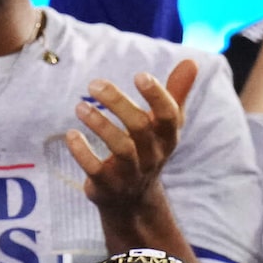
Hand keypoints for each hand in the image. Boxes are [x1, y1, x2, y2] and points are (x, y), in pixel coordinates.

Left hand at [67, 59, 201, 217]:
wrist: (133, 201)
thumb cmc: (148, 150)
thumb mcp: (164, 125)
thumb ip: (175, 93)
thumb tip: (192, 61)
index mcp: (166, 137)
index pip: (168, 116)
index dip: (157, 96)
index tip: (140, 75)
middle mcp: (152, 155)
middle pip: (140, 127)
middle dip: (118, 103)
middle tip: (94, 84)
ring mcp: (131, 173)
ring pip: (121, 149)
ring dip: (99, 124)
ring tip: (79, 107)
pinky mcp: (108, 186)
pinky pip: (96, 170)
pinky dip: (83, 153)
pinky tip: (71, 135)